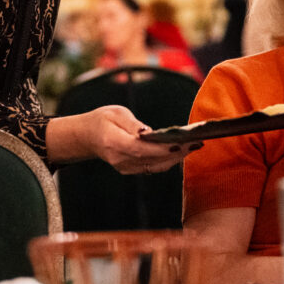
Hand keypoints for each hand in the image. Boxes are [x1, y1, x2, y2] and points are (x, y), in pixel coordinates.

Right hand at [79, 105, 199, 174]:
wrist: (87, 137)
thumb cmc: (102, 120)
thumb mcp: (116, 113)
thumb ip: (133, 124)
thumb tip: (149, 133)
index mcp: (113, 142)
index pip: (140, 149)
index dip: (162, 148)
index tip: (180, 143)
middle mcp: (119, 159)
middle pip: (152, 160)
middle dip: (177, 152)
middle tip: (196, 141)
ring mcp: (125, 168)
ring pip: (156, 166)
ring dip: (177, 157)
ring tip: (194, 145)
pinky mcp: (131, 170)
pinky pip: (154, 167)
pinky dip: (169, 159)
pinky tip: (182, 150)